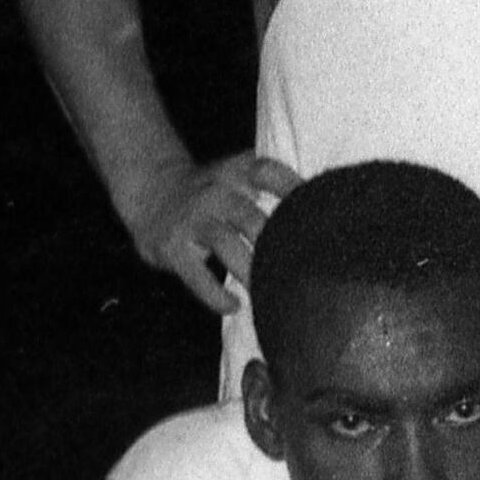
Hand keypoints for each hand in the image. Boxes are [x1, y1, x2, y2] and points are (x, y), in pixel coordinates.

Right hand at [120, 151, 301, 316]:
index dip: (292, 189)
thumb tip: (330, 217)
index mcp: (238, 173)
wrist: (150, 191)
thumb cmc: (214, 193)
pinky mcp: (172, 247)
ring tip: (271, 293)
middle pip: (250, 216)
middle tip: (301, 271)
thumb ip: (275, 189)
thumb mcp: (239, 178)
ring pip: (226, 243)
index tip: (318, 211)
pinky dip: (215, 294)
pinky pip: (195, 274)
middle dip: (276, 244)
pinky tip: (233, 306)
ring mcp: (193, 218)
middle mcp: (216, 191)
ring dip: (250, 270)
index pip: (267, 172)